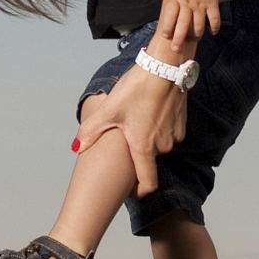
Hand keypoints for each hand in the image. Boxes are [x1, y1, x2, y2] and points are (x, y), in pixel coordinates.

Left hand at [74, 67, 188, 197]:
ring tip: (136, 122)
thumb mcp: (109, 109)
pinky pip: (169, 133)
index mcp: (144, 147)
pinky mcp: (182, 122)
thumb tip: (76, 148)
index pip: (148, 184)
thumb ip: (91, 131)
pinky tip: (148, 113)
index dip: (139, 191)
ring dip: (149, 140)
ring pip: (160, 146)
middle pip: (150, 161)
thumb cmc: (137, 89)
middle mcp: (163, 146)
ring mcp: (175, 134)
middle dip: (138, 156)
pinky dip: (159, 129)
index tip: (131, 191)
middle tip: (125, 140)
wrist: (165, 67)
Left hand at [154, 0, 222, 38]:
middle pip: (182, 26)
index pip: (169, 18)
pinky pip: (214, 18)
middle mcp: (187, 4)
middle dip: (179, 40)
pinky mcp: (212, 2)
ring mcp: (201, 4)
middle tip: (176, 50)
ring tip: (194, 40)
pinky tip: (213, 32)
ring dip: (196, 35)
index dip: (167, 29)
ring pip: (199, 26)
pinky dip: (214, 27)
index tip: (165, 35)